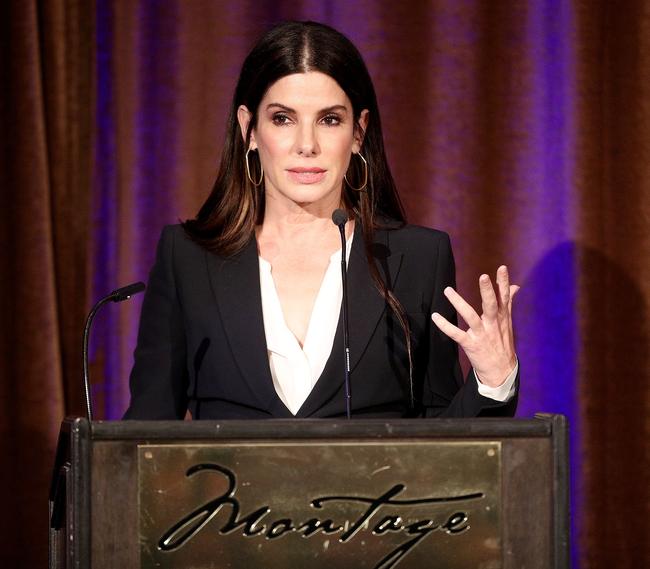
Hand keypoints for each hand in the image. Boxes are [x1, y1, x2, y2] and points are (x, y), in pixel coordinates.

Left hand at [431, 265, 518, 386]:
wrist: (502, 371)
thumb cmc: (503, 343)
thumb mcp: (507, 322)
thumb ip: (508, 302)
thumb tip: (515, 286)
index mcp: (502, 318)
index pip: (504, 297)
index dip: (503, 283)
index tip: (501, 268)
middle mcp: (493, 325)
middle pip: (491, 305)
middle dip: (488, 291)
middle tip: (483, 277)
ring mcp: (482, 335)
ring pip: (471, 317)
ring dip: (459, 303)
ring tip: (447, 290)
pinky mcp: (471, 345)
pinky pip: (456, 334)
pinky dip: (445, 326)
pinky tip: (436, 316)